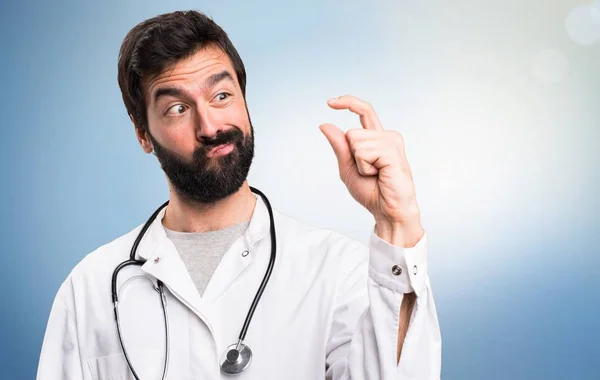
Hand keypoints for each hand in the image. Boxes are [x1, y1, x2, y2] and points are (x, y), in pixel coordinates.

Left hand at [319, 95, 423, 246]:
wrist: (388, 211)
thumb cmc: (372, 192)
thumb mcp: (348, 168)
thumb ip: (339, 146)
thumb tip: (325, 124)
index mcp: (377, 138)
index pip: (364, 111)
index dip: (348, 102)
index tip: (329, 102)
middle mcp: (386, 136)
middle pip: (351, 133)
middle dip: (352, 157)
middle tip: (369, 172)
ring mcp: (392, 141)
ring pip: (356, 141)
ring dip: (359, 163)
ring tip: (376, 174)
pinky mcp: (393, 151)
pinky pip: (363, 151)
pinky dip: (364, 167)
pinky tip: (380, 175)